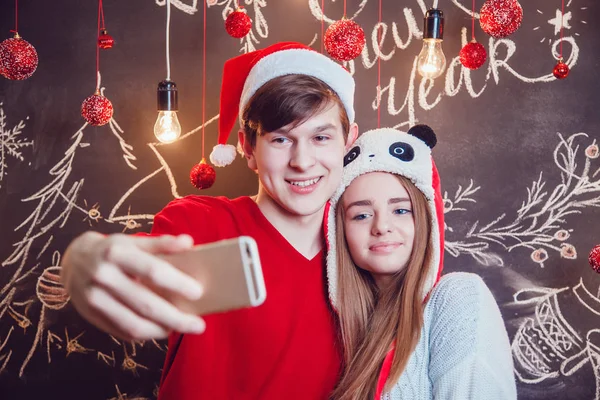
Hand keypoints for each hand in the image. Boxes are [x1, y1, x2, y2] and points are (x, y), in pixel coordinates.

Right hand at [61, 232, 205, 340]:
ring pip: (134, 324)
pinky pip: (123, 332)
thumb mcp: (133, 241)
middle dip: (176, 318)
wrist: (73, 261)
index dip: (177, 283)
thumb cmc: (112, 250)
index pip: (152, 271)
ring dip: (162, 330)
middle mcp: (103, 277)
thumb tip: (188, 242)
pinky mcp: (91, 316)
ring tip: (181, 329)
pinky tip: (160, 330)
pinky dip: (146, 334)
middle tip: (198, 325)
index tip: (198, 293)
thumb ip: (161, 244)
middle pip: (146, 304)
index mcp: (116, 253)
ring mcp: (94, 299)